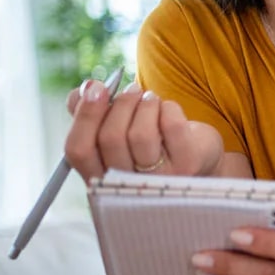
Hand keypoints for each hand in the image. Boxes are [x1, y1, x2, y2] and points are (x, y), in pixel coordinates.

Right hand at [64, 79, 223, 181]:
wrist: (196, 157)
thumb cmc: (149, 141)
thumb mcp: (116, 128)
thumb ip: (89, 111)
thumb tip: (85, 89)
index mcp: (100, 180)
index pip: (78, 150)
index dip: (85, 115)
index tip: (95, 88)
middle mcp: (126, 186)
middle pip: (110, 138)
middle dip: (121, 104)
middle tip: (132, 89)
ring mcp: (158, 181)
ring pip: (141, 134)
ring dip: (145, 104)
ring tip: (151, 99)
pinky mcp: (187, 167)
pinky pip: (171, 125)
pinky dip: (168, 107)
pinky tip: (168, 109)